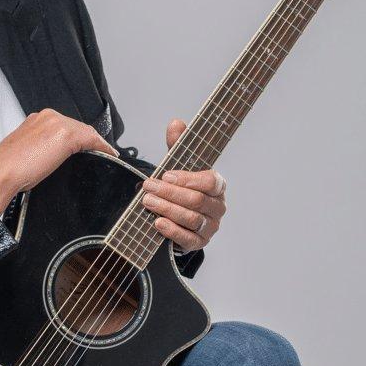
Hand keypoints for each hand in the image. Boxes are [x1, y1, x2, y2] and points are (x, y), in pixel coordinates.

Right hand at [0, 109, 118, 214]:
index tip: (85, 148)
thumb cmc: (7, 169)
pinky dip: (102, 147)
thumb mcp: (26, 154)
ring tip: (103, 155)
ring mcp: (56, 123)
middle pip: (77, 127)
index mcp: (36, 120)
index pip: (64, 126)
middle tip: (98, 153)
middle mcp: (46, 117)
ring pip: (85, 131)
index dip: (78, 138)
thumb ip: (40, 149)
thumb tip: (49, 159)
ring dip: (95, 144)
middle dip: (87, 141)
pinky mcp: (65, 135)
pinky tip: (108, 155)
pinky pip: (92, 139)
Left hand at [140, 119, 226, 252]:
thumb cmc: (182, 185)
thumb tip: (176, 123)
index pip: (211, 181)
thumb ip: (177, 144)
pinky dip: (172, 230)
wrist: (180, 214)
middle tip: (148, 186)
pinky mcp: (199, 242)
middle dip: (169, 193)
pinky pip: (188, 239)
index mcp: (217, 185)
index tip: (166, 175)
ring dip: (167, 209)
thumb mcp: (179, 164)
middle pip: (196, 200)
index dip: (188, 179)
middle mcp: (218, 207)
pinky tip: (157, 222)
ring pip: (191, 219)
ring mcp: (210, 226)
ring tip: (147, 201)